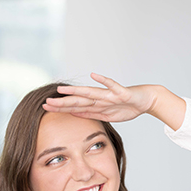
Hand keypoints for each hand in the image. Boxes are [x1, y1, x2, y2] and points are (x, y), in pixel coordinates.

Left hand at [43, 73, 159, 122]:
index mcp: (96, 105)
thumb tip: (74, 113)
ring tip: (62, 89)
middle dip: (62, 103)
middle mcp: (100, 98)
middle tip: (46, 102)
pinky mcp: (122, 92)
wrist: (145, 100)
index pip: (75, 107)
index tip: (45, 108)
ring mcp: (110, 95)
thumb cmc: (127, 106)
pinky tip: (94, 75)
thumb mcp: (107, 115)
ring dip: (76, 91)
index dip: (60, 108)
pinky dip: (104, 81)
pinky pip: (112, 86)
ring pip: (91, 93)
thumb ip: (91, 113)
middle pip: (78, 101)